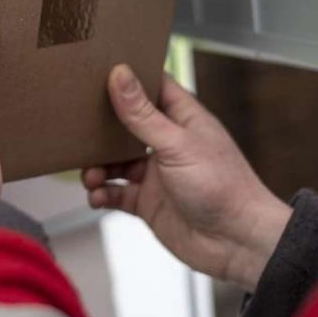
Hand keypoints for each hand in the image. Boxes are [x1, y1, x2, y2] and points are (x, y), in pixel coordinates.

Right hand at [82, 65, 291, 291]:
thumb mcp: (177, 144)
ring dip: (98, 166)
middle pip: (126, 125)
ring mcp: (157, 174)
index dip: (129, 78)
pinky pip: (116, 194)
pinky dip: (102, 194)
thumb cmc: (223, 187)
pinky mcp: (148, 203)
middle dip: (102, 129)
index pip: (153, 87)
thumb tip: (121, 75)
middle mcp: (168, 144)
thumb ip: (143, 114)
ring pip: (115, 162)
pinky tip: (98, 196)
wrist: (237, 243)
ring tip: (91, 175)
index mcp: (183, 119)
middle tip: (80, 130)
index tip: (99, 72)